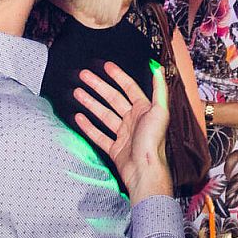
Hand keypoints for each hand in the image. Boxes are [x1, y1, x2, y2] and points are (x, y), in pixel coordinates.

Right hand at [74, 62, 170, 203]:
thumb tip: (157, 69)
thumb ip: (159, 89)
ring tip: (77, 92)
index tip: (106, 66)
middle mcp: (134, 121)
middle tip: (84, 76)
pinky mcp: (115, 149)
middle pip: (112, 98)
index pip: (129, 88)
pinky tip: (79, 117)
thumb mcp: (160, 112)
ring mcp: (123, 135)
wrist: (145, 172)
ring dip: (90, 103)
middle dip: (98, 86)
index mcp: (144, 110)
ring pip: (103, 114)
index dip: (118, 76)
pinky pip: (99, 135)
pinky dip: (88, 126)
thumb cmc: (153, 143)